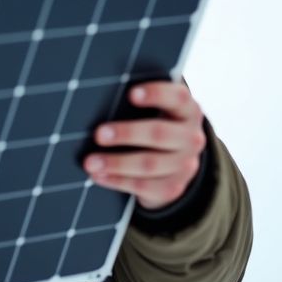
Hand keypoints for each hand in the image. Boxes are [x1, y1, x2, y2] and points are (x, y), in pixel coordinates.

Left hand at [81, 80, 205, 210]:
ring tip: (90, 162)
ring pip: (149, 164)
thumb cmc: (153, 124)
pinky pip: (144, 186)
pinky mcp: (174, 188)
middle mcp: (192, 138)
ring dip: (116, 163)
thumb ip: (136, 102)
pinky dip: (117, 181)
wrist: (173, 163)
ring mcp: (186, 165)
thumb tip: (98, 99)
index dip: (156, 94)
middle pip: (159, 133)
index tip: (131, 94)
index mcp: (188, 110)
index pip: (178, 98)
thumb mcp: (154, 110)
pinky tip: (98, 176)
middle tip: (99, 134)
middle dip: (127, 133)